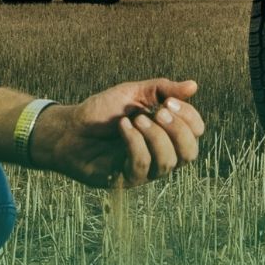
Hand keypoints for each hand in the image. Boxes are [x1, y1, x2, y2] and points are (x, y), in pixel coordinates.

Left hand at [32, 78, 203, 189]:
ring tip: (135, 119)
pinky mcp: (125, 178)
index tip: (169, 101)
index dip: (189, 117)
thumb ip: (162, 89)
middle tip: (159, 112)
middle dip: (178, 130)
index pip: (196, 132)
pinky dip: (135, 143)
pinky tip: (123, 128)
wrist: (68, 128)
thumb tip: (193, 86)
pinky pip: (141, 166)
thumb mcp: (132, 93)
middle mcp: (160, 154)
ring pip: (168, 162)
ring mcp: (144, 169)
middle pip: (190, 153)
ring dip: (155, 137)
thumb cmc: (101, 112)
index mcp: (167, 133)